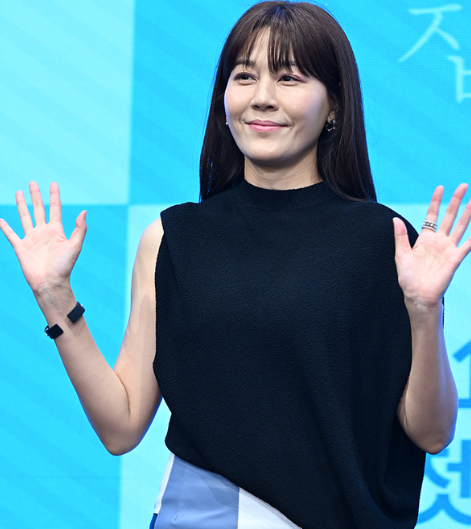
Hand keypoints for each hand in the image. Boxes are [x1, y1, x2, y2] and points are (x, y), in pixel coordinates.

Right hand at [0, 181, 86, 294]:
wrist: (50, 282)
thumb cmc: (64, 266)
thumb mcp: (75, 246)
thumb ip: (80, 229)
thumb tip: (84, 212)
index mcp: (56, 230)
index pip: (54, 208)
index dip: (54, 196)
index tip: (54, 183)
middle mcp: (43, 232)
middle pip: (38, 209)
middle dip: (36, 195)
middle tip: (33, 182)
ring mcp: (31, 239)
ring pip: (25, 217)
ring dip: (21, 205)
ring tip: (19, 192)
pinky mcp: (21, 247)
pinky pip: (11, 234)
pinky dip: (5, 226)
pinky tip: (0, 219)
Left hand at [393, 184, 470, 309]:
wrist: (417, 294)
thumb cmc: (407, 277)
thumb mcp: (401, 254)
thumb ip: (400, 236)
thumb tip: (395, 219)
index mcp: (424, 239)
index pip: (432, 215)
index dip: (436, 202)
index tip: (440, 188)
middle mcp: (438, 241)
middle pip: (450, 217)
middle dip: (456, 201)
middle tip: (464, 185)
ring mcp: (448, 249)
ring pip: (461, 226)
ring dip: (468, 213)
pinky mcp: (455, 259)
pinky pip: (467, 245)